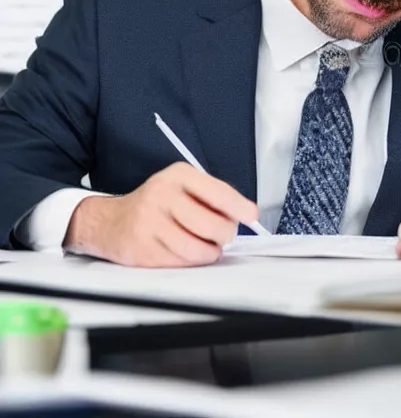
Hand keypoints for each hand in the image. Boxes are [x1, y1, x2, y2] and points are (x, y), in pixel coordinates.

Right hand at [64, 162, 258, 267]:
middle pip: (213, 225)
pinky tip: (183, 251)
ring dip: (209, 252)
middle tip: (220, 235)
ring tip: (204, 245)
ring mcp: (150, 223)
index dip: (239, 207)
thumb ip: (214, 197)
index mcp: (179, 176)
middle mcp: (162, 195)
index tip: (252, 216)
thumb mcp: (183, 187)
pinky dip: (190, 261)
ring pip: (199, 250)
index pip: (218, 192)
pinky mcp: (143, 249)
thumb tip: (246, 214)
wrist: (109, 221)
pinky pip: (181, 263)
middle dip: (224, 235)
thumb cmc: (157, 204)